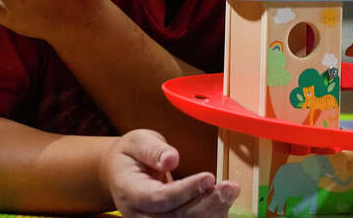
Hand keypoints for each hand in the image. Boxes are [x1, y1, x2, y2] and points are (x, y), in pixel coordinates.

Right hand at [100, 129, 238, 216]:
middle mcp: (138, 213)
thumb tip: (171, 159)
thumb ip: (153, 150)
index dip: (186, 190)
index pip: (158, 199)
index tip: (209, 176)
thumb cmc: (132, 155)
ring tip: (230, 191)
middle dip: (206, 203)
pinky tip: (223, 200)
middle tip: (230, 187)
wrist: (121, 172)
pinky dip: (210, 215)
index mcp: (129, 191)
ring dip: (212, 211)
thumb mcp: (138, 142)